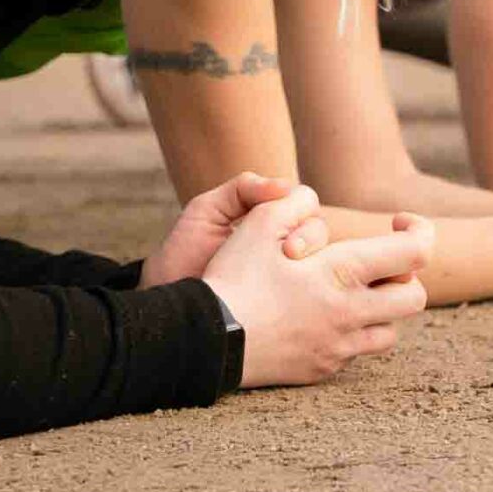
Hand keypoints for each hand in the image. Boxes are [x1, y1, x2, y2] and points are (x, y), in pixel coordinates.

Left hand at [139, 172, 329, 287]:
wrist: (168, 300)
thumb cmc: (184, 253)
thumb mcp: (206, 211)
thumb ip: (242, 189)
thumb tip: (285, 186)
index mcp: (270, 219)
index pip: (305, 204)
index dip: (302, 212)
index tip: (285, 227)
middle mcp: (283, 244)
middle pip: (320, 230)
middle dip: (312, 238)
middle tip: (291, 253)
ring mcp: (288, 276)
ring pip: (324, 261)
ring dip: (318, 265)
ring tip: (294, 275)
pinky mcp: (287, 304)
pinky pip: (313, 294)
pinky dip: (314, 292)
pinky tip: (301, 296)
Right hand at [203, 203, 434, 387]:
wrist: (205, 341)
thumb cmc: (233, 278)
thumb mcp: (259, 223)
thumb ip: (294, 203)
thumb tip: (312, 200)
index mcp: (344, 273)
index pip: (416, 252)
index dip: (419, 230)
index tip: (398, 222)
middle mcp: (351, 314)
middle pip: (415, 298)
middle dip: (407, 277)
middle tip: (378, 263)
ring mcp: (339, 347)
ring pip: (390, 330)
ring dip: (381, 309)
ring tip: (351, 292)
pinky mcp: (322, 370)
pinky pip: (355, 353)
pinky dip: (351, 333)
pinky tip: (322, 318)